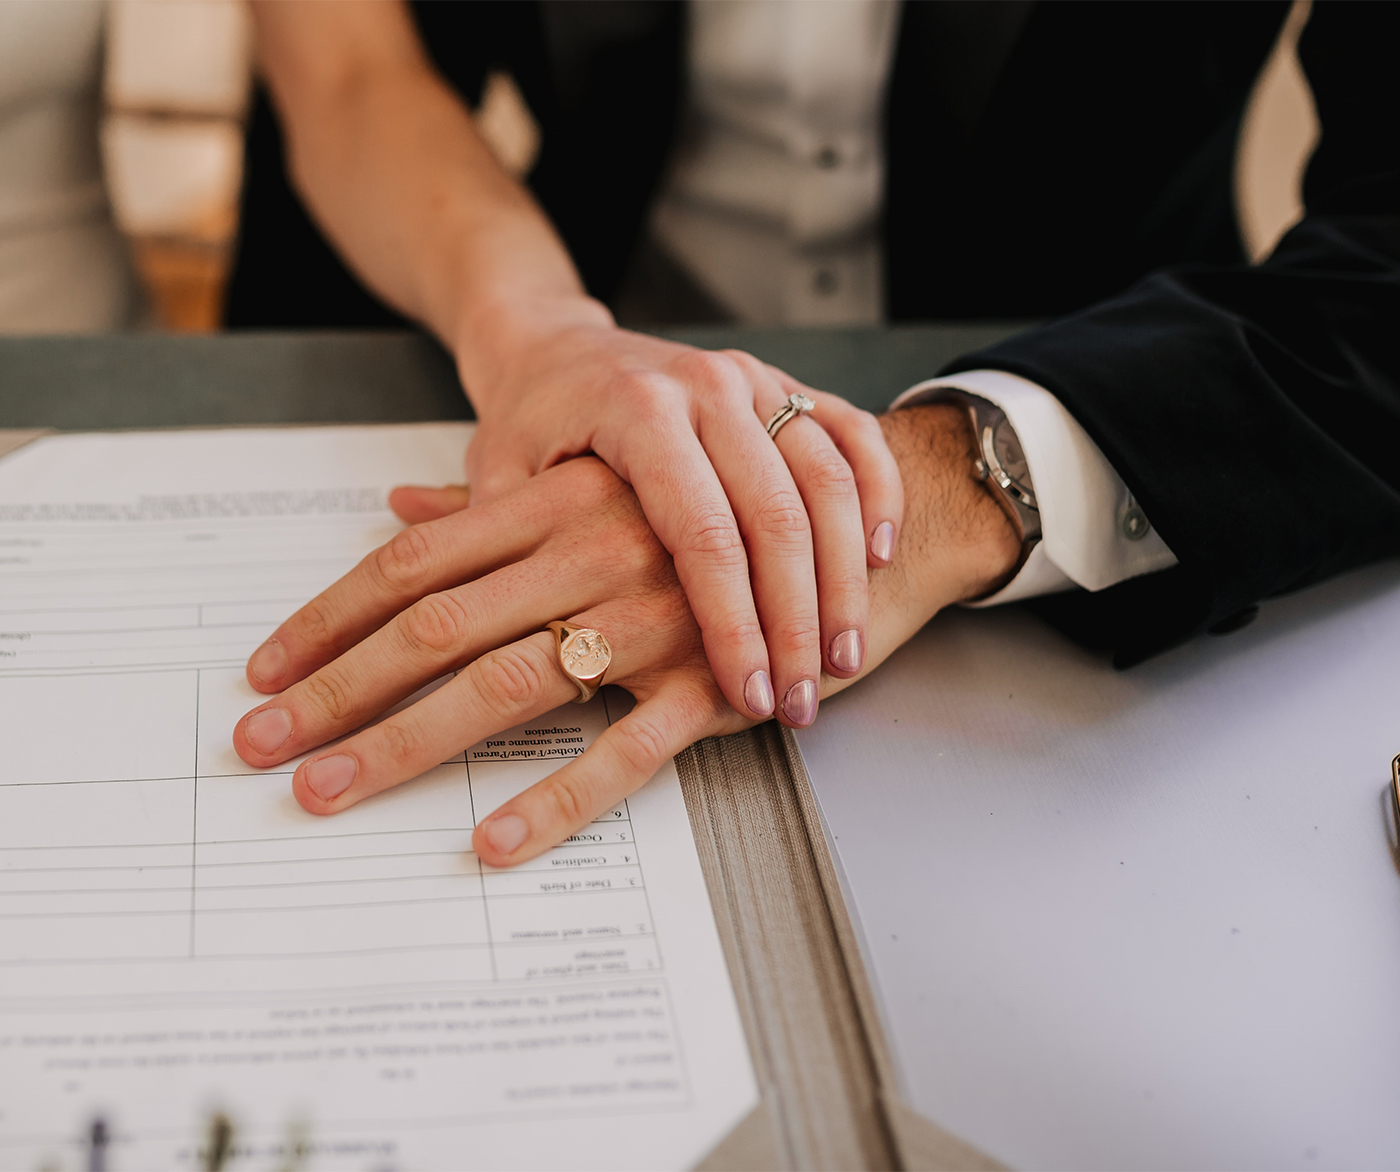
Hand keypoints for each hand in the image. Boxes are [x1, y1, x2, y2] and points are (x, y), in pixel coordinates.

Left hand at [233, 404, 1016, 866]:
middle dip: (338, 691)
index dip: (330, 618)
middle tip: (259, 750)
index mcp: (565, 498)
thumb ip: (499, 497)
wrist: (882, 510)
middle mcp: (598, 548)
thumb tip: (400, 512)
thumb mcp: (608, 476)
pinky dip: (557, 798)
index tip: (263, 675)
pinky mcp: (718, 681)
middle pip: (436, 627)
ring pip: (512, 684)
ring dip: (410, 744)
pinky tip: (493, 843)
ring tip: (331, 794)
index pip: (415, 563)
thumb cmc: (732, 496)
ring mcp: (657, 616)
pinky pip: (628, 750)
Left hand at [458, 313, 903, 728]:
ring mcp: (756, 382)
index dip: (731, 619)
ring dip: (845, 578)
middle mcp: (708, 387)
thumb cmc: (533, 419)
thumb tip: (505, 630)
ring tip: (844, 657)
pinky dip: (878, 496)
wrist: (561, 345)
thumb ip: (500, 542)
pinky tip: (882, 557)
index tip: (745, 688)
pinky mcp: (787, 387)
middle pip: (777, 513)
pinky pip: (854, 438)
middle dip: (797, 619)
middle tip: (800, 697)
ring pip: (828, 481)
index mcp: (638, 408)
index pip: (700, 528)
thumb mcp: (498, 473)